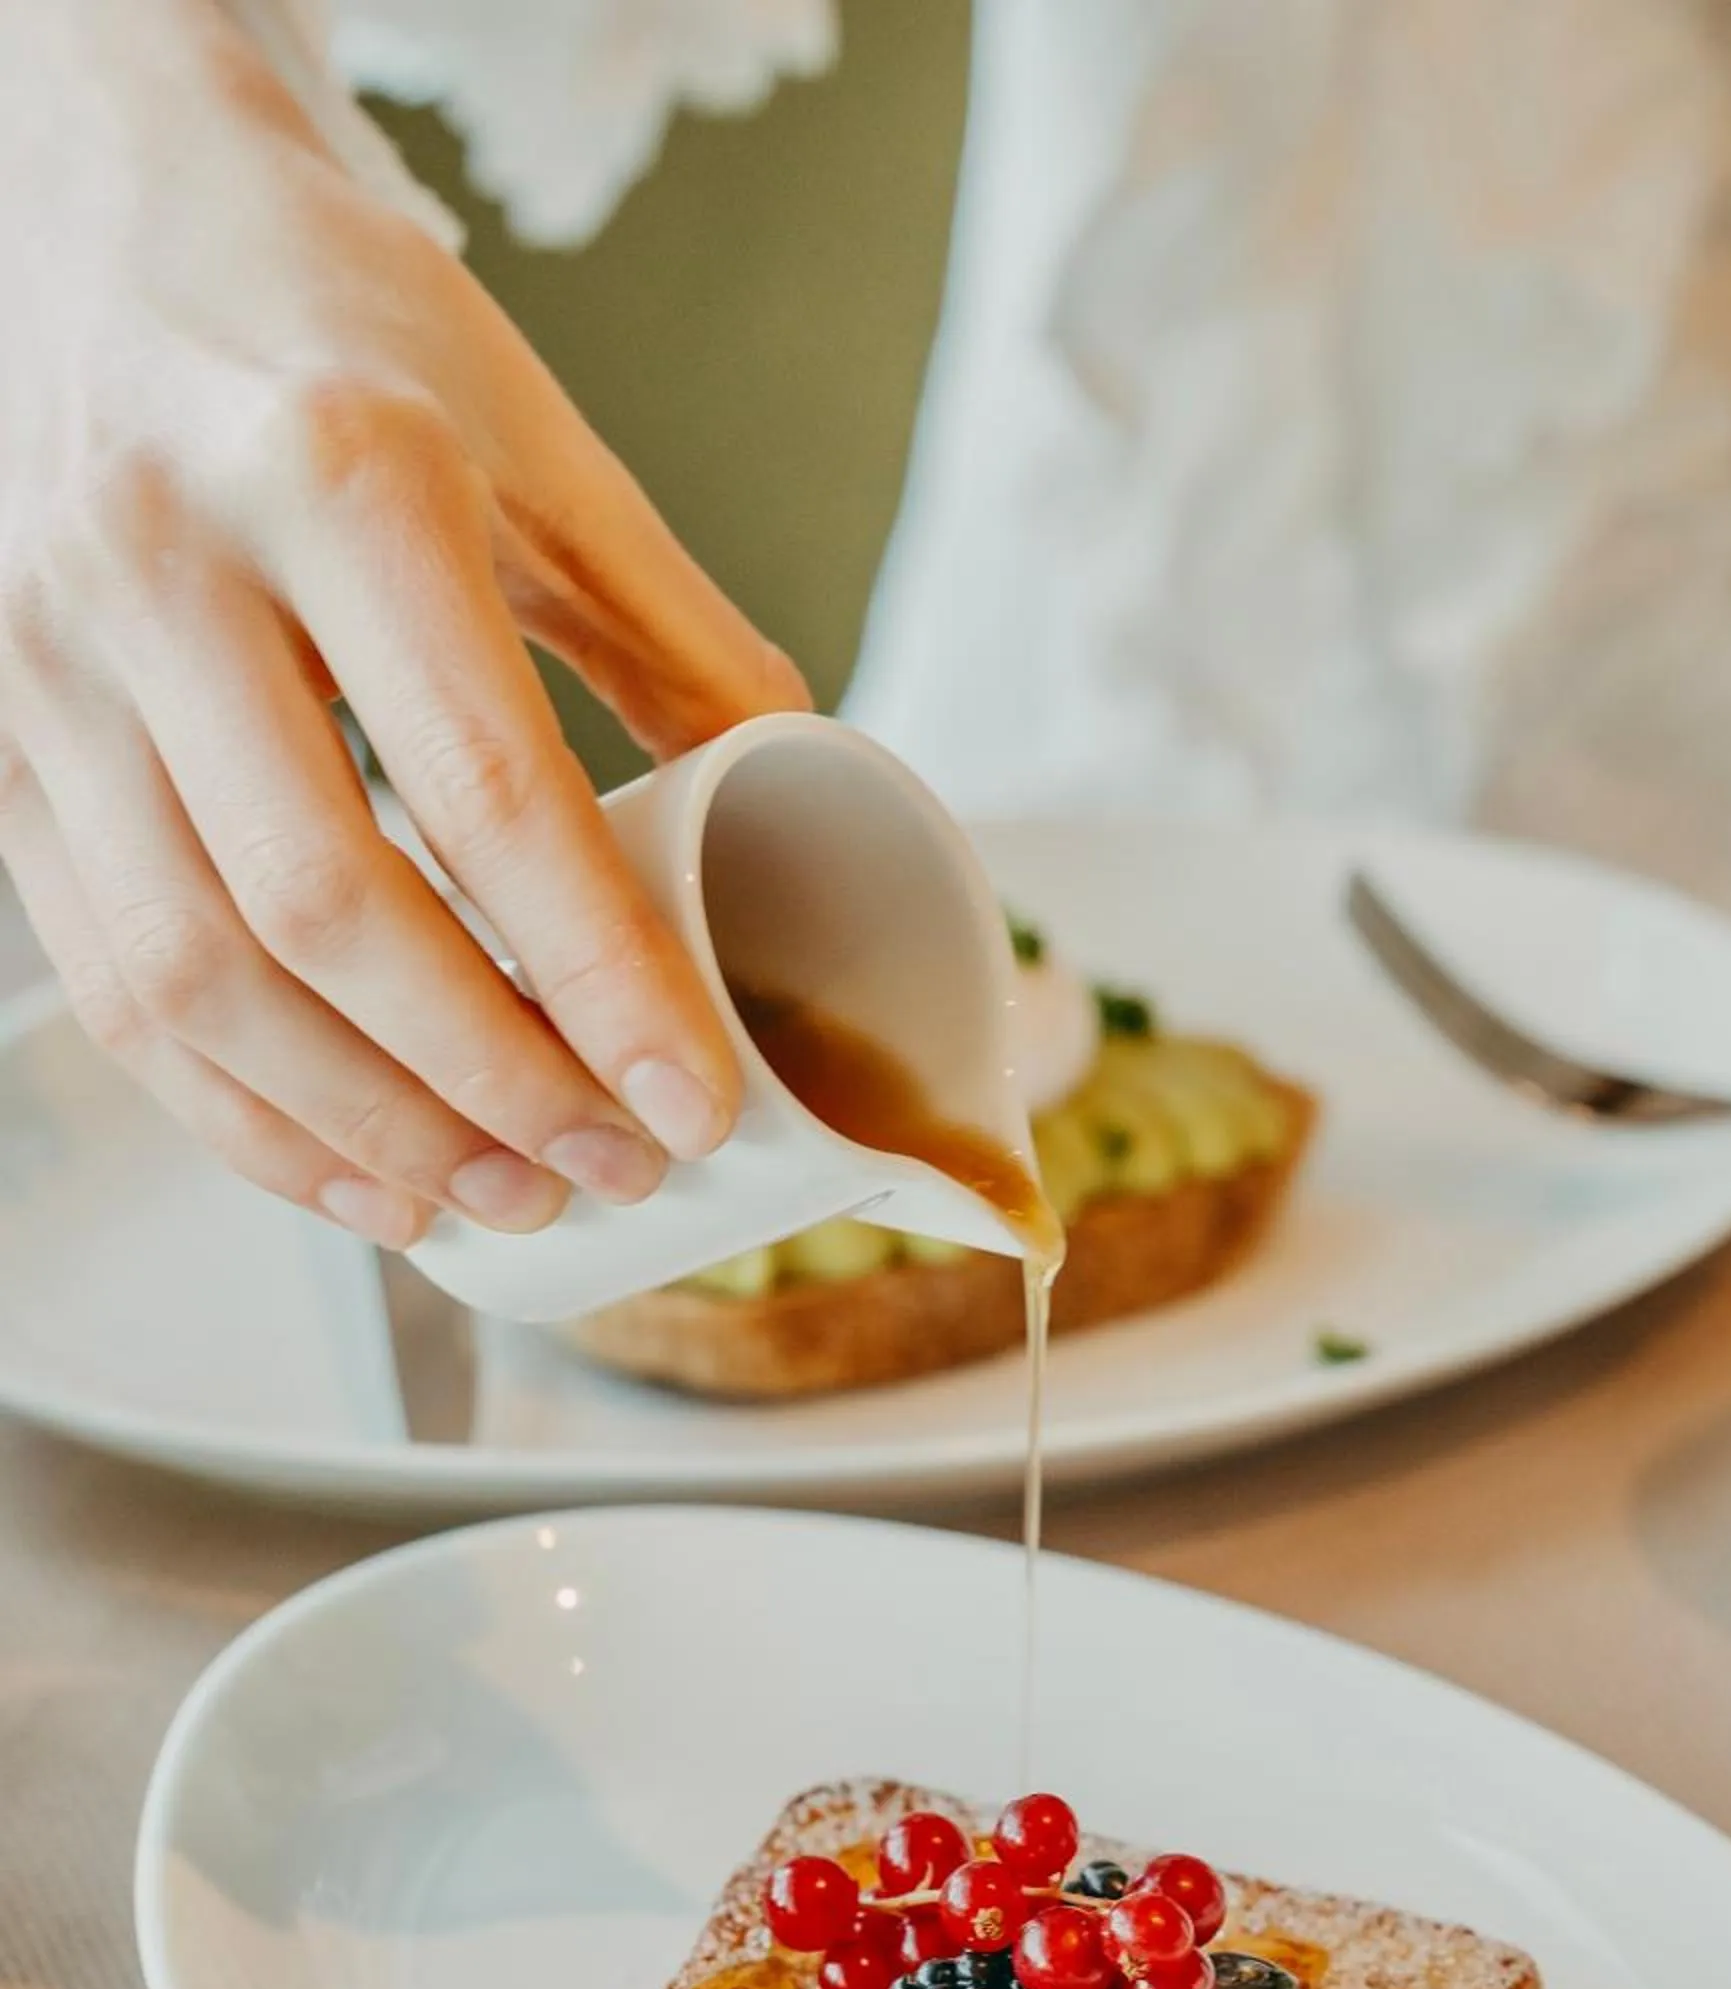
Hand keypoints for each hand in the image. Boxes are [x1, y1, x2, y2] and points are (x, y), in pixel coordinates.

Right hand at [0, 0, 808, 1245]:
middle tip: (608, 1165)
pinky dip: (239, 1113)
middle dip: (486, 1081)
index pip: (485, 789)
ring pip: (195, 977)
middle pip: (325, 912)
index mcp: (338, 473)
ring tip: (502, 1196)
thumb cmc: (338, 328)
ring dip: (363, 1129)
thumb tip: (809, 805)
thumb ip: (675, 634)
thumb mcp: (539, 443)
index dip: (597, 977)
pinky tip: (357, 1174)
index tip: (691, 1099)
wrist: (101, 210)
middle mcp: (166, 567)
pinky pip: (107, 984)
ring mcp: (52, 664)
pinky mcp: (1, 744)